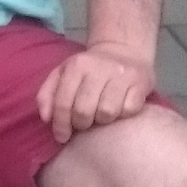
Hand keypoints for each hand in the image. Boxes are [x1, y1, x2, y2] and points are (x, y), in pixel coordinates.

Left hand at [36, 42, 158, 138]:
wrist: (123, 50)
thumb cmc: (89, 69)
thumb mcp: (63, 73)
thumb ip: (47, 94)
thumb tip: (45, 118)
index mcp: (77, 66)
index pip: (63, 103)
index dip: (60, 125)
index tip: (62, 136)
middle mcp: (99, 68)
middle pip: (84, 111)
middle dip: (81, 124)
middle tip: (83, 124)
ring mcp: (122, 75)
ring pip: (107, 113)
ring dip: (102, 121)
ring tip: (101, 115)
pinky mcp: (140, 82)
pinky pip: (129, 110)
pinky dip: (123, 115)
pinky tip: (119, 109)